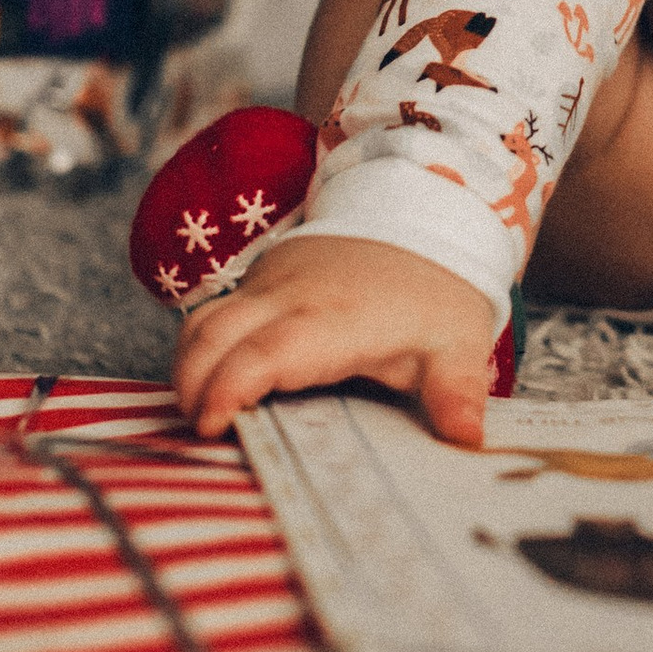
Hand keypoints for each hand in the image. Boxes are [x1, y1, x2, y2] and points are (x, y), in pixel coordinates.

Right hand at [171, 231, 500, 446]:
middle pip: (214, 336)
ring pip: (203, 320)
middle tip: (193, 436)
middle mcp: (290, 298)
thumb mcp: (458, 343)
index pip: (266, 354)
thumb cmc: (435, 292)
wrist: (424, 215)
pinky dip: (198, 349)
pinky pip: (214, 311)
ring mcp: (270, 285)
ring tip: (192, 415)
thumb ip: (456, 392)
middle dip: (191, 387)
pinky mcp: (263, 280)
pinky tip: (203, 384)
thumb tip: (466, 435)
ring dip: (187, 367)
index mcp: (333, 321)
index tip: (211, 426)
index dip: (230, 389)